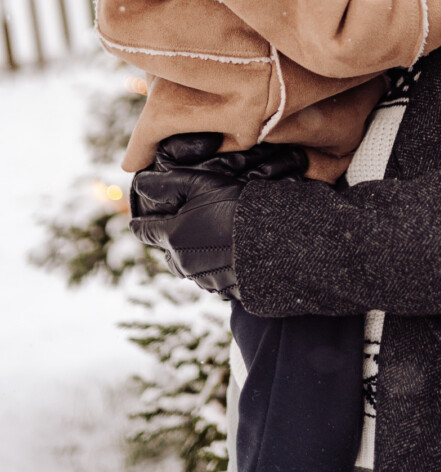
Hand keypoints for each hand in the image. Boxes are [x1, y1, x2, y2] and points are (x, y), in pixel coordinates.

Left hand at [129, 133, 308, 297]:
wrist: (272, 242)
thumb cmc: (235, 208)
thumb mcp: (201, 184)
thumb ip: (168, 183)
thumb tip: (140, 183)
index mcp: (173, 237)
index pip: (145, 231)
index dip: (140, 223)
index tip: (136, 221)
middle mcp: (183, 262)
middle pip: (166, 250)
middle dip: (169, 238)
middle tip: (181, 224)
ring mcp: (202, 278)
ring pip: (187, 263)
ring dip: (191, 251)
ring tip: (207, 236)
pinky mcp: (222, 288)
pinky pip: (207, 275)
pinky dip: (210, 263)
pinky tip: (225, 250)